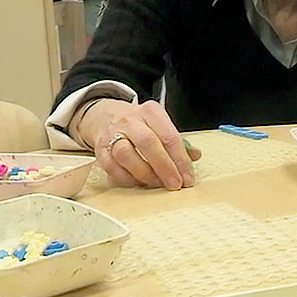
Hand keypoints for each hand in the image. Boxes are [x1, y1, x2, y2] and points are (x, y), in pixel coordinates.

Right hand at [77, 99, 200, 189]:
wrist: (107, 118)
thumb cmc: (141, 125)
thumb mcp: (161, 125)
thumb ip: (178, 142)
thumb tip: (195, 156)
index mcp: (151, 112)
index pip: (169, 136)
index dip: (180, 159)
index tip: (188, 177)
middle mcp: (131, 120)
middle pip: (148, 143)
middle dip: (164, 167)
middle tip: (175, 184)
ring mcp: (113, 134)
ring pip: (126, 154)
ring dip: (144, 174)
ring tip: (157, 184)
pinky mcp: (100, 150)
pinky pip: (112, 167)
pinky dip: (127, 178)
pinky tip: (139, 183)